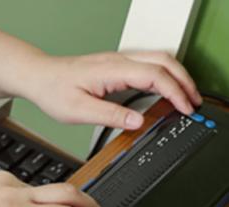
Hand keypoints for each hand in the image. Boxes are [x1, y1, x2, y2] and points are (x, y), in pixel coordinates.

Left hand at [22, 51, 201, 129]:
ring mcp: (116, 60)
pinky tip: (164, 90)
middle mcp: (117, 60)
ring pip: (157, 59)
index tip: (185, 108)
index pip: (154, 75)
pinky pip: (147, 64)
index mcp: (111, 70)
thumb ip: (110, 116)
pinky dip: (163, 75)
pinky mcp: (114, 65)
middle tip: (193, 103)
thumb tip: (138, 122)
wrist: (38, 77)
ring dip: (176, 76)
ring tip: (184, 98)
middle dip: (184, 81)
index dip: (175, 92)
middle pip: (164, 61)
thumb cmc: (53, 90)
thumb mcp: (78, 111)